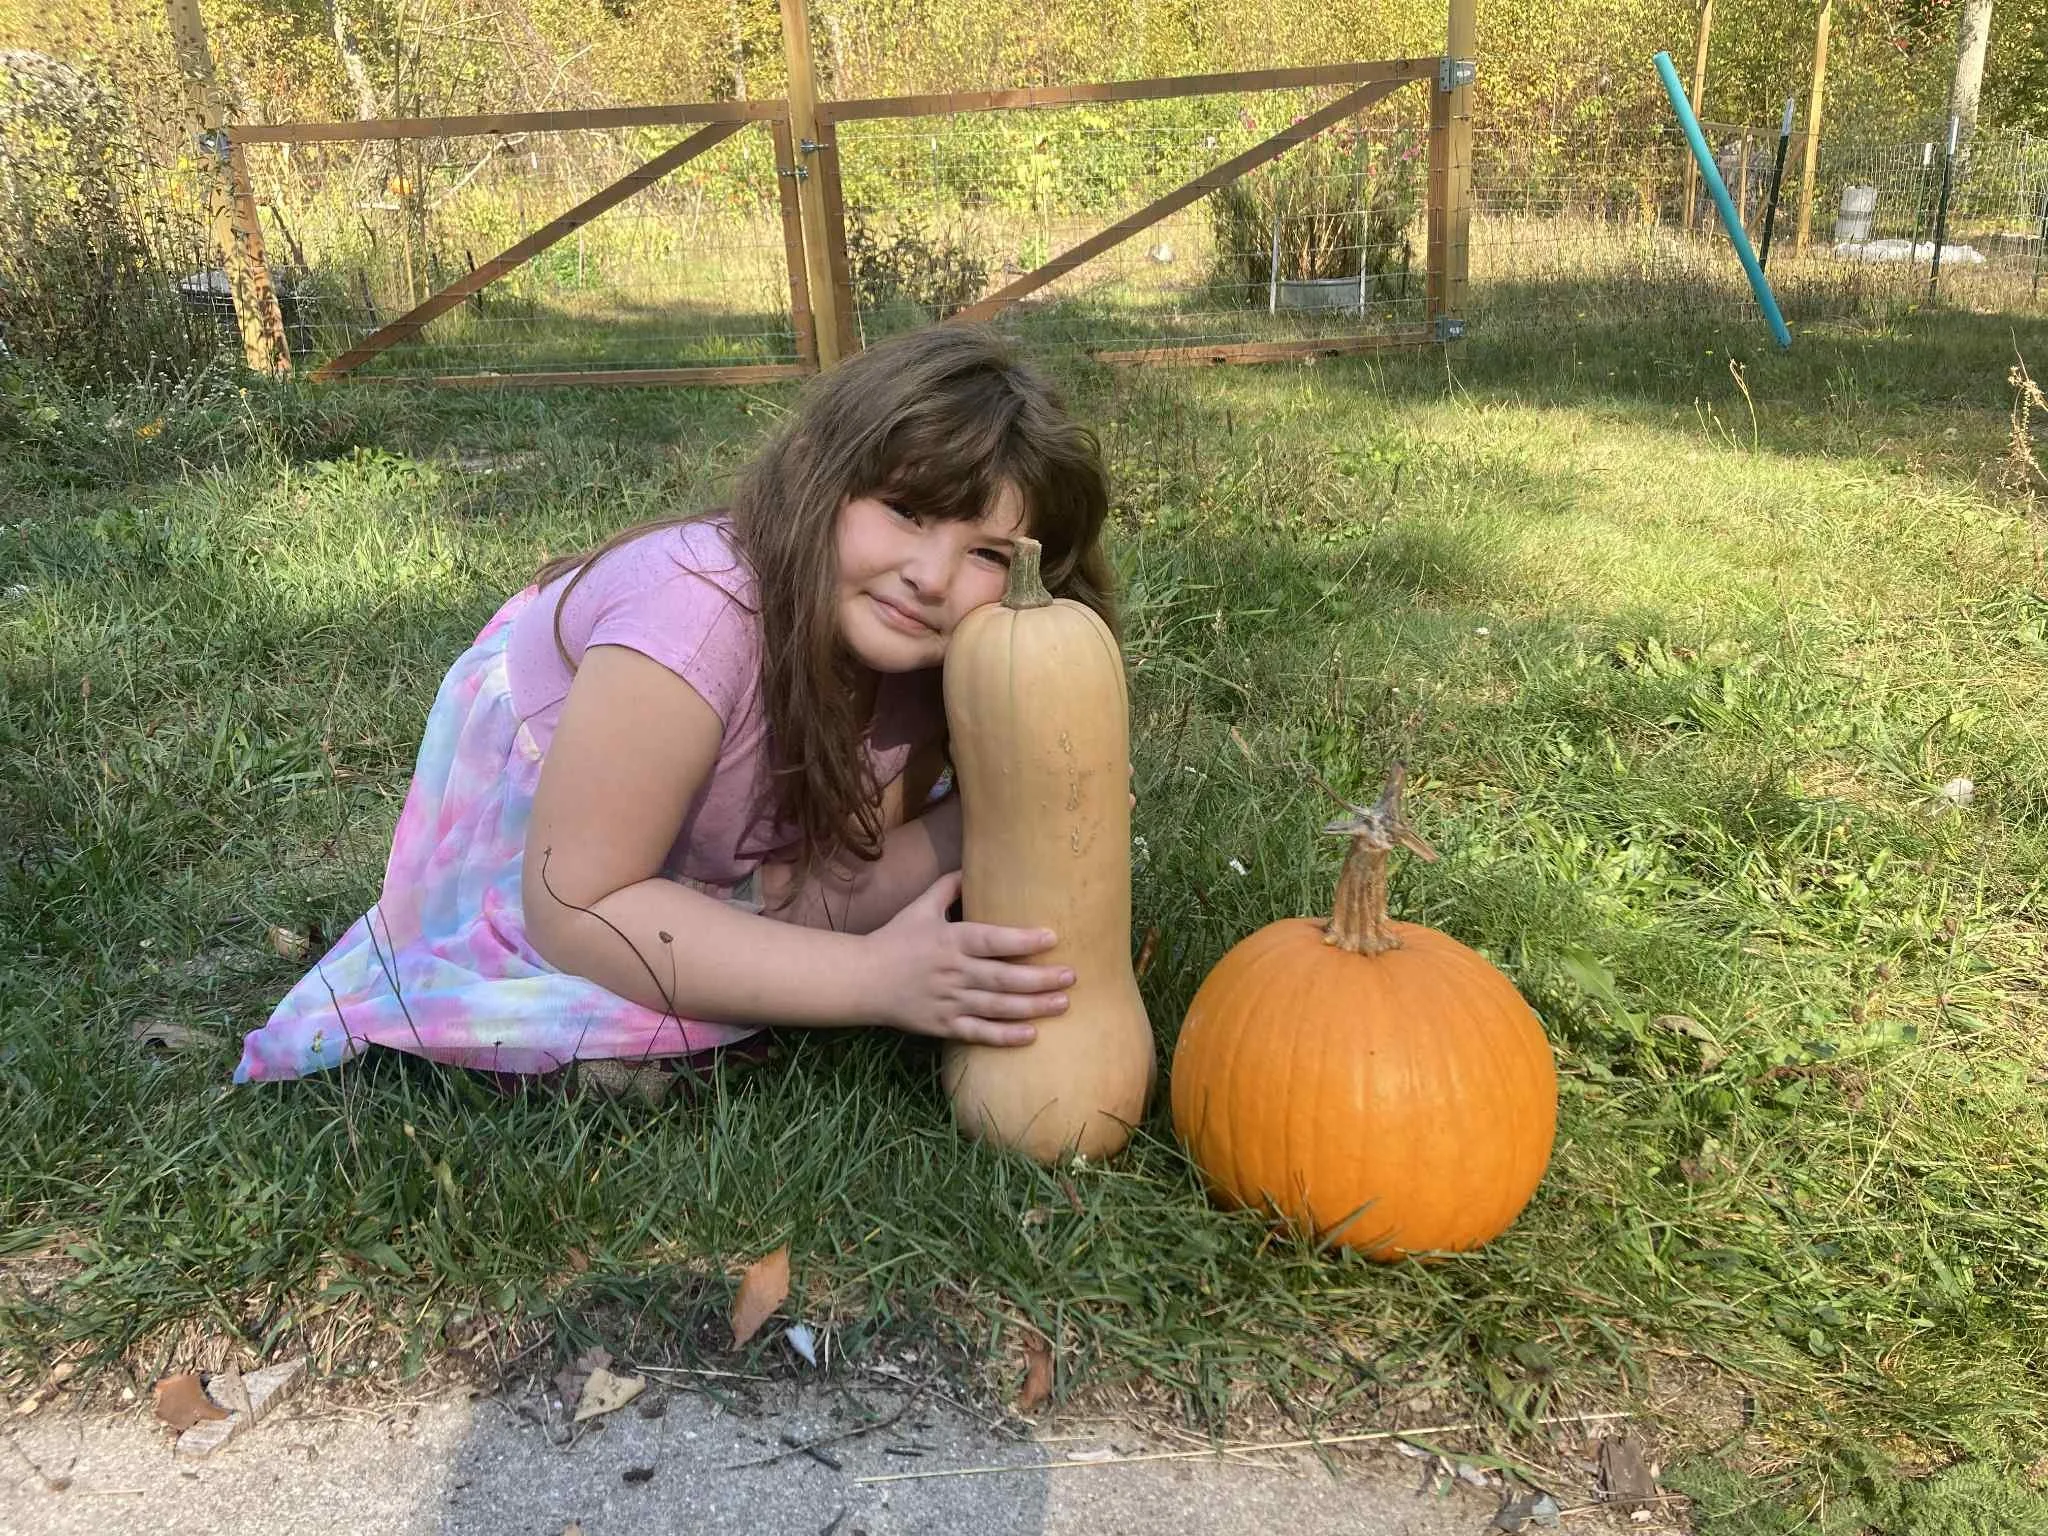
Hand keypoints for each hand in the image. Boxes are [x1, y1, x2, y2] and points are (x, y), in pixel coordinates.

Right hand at [868, 871, 1071, 1045]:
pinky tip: (1032, 1035)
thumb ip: (948, 886)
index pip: (993, 940)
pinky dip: (1005, 1036)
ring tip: (1063, 1003)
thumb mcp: (919, 907)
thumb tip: (972, 864)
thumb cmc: (893, 939)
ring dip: (1033, 1006)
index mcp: (950, 940)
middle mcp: (953, 972)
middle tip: (1072, 976)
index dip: (1023, 940)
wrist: (861, 980)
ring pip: (997, 1007)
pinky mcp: (942, 1025)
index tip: (1052, 937)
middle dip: (1040, 978)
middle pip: (1003, 977)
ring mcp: (948, 1001)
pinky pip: (978, 1033)